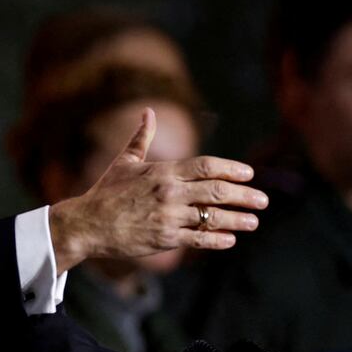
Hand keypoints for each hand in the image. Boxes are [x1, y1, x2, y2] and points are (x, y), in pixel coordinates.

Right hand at [47, 107, 266, 272]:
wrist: (88, 224)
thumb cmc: (106, 192)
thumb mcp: (124, 161)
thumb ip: (141, 137)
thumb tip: (147, 111)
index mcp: (163, 172)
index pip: (205, 166)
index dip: (231, 169)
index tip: (249, 173)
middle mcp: (169, 193)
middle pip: (216, 191)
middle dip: (243, 195)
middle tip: (263, 200)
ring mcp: (168, 217)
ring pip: (212, 218)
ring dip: (237, 219)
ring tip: (254, 221)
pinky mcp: (165, 239)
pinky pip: (198, 239)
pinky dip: (217, 240)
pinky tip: (230, 239)